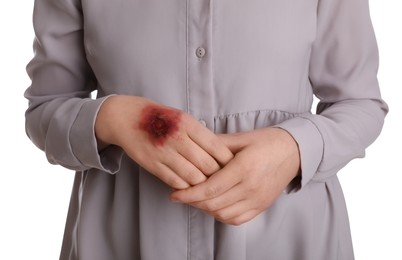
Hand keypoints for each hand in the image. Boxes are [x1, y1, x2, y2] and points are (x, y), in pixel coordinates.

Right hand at [95, 95, 232, 188]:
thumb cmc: (160, 117)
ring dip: (203, 184)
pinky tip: (190, 185)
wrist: (127, 118)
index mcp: (187, 123)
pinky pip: (176, 182)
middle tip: (224, 180)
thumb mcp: (183, 117)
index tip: (233, 167)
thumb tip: (222, 154)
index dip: (228, 161)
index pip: (217, 147)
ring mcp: (164, 153)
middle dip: (218, 175)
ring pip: (193, 178)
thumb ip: (200, 134)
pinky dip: (186, 187)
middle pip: (207, 166)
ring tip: (208, 185)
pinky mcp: (152, 165)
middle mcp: (176, 138)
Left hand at [170, 127, 299, 224]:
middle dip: (193, 202)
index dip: (189, 194)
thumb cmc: (266, 141)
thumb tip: (193, 147)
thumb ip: (216, 144)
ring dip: (206, 209)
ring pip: (223, 214)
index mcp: (244, 168)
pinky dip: (221, 215)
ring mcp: (258, 199)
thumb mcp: (241, 138)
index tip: (174, 195)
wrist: (294, 152)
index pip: (211, 188)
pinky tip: (213, 206)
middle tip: (181, 195)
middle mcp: (251, 187)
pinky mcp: (262, 206)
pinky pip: (237, 219)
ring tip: (196, 199)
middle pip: (214, 204)